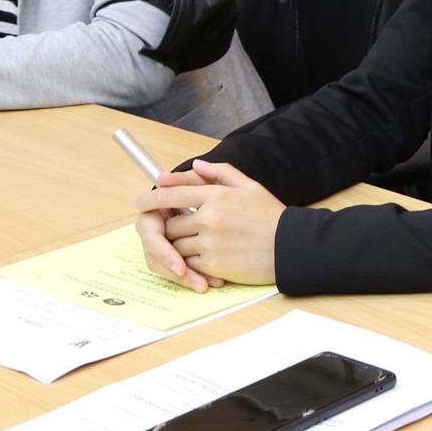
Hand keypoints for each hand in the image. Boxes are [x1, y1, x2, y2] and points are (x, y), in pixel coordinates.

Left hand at [133, 159, 285, 290]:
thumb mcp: (250, 187)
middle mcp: (209, 218)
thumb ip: (221, 173)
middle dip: (172, 228)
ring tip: (198, 245)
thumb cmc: (272, 216)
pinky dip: (190, 263)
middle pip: (171, 224)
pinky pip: (187, 264)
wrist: (291, 246)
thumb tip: (196, 166)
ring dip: (180, 247)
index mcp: (217, 196)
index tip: (140, 202)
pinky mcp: (213, 265)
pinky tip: (207, 259)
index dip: (152, 198)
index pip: (173, 194)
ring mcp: (210, 243)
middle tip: (182, 230)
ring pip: (176, 245)